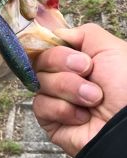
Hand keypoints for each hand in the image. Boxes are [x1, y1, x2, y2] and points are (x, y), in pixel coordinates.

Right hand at [32, 23, 126, 156]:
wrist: (126, 124)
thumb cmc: (126, 87)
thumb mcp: (109, 47)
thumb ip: (81, 33)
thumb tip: (55, 34)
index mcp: (78, 61)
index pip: (49, 47)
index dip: (56, 49)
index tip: (78, 57)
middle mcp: (66, 78)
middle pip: (40, 62)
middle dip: (64, 67)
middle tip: (87, 72)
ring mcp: (57, 99)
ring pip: (40, 83)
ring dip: (68, 89)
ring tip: (92, 99)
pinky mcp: (50, 121)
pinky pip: (41, 105)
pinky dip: (63, 109)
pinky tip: (82, 116)